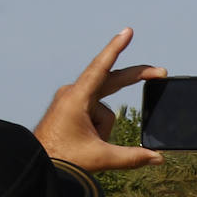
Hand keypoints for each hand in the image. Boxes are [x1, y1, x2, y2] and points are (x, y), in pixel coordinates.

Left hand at [34, 28, 165, 171]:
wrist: (36, 163)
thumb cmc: (62, 158)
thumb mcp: (100, 158)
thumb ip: (132, 157)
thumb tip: (158, 158)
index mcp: (77, 98)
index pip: (102, 68)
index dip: (116, 49)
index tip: (127, 32)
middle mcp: (74, 93)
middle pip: (111, 81)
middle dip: (135, 78)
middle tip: (159, 72)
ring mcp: (72, 99)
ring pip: (104, 109)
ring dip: (104, 129)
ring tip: (88, 145)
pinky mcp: (71, 107)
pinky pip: (95, 113)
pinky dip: (98, 128)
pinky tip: (85, 142)